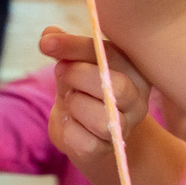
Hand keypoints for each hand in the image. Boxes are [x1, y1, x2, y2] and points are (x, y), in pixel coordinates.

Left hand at [39, 28, 149, 168]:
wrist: (86, 131)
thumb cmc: (83, 88)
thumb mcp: (74, 63)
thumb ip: (64, 49)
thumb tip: (48, 35)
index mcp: (135, 68)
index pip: (111, 54)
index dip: (76, 46)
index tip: (47, 43)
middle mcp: (138, 98)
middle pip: (117, 88)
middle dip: (80, 76)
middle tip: (60, 70)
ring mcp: (126, 126)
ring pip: (102, 119)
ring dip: (76, 105)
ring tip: (70, 99)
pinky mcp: (108, 149)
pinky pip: (86, 142)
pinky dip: (68, 129)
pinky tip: (69, 122)